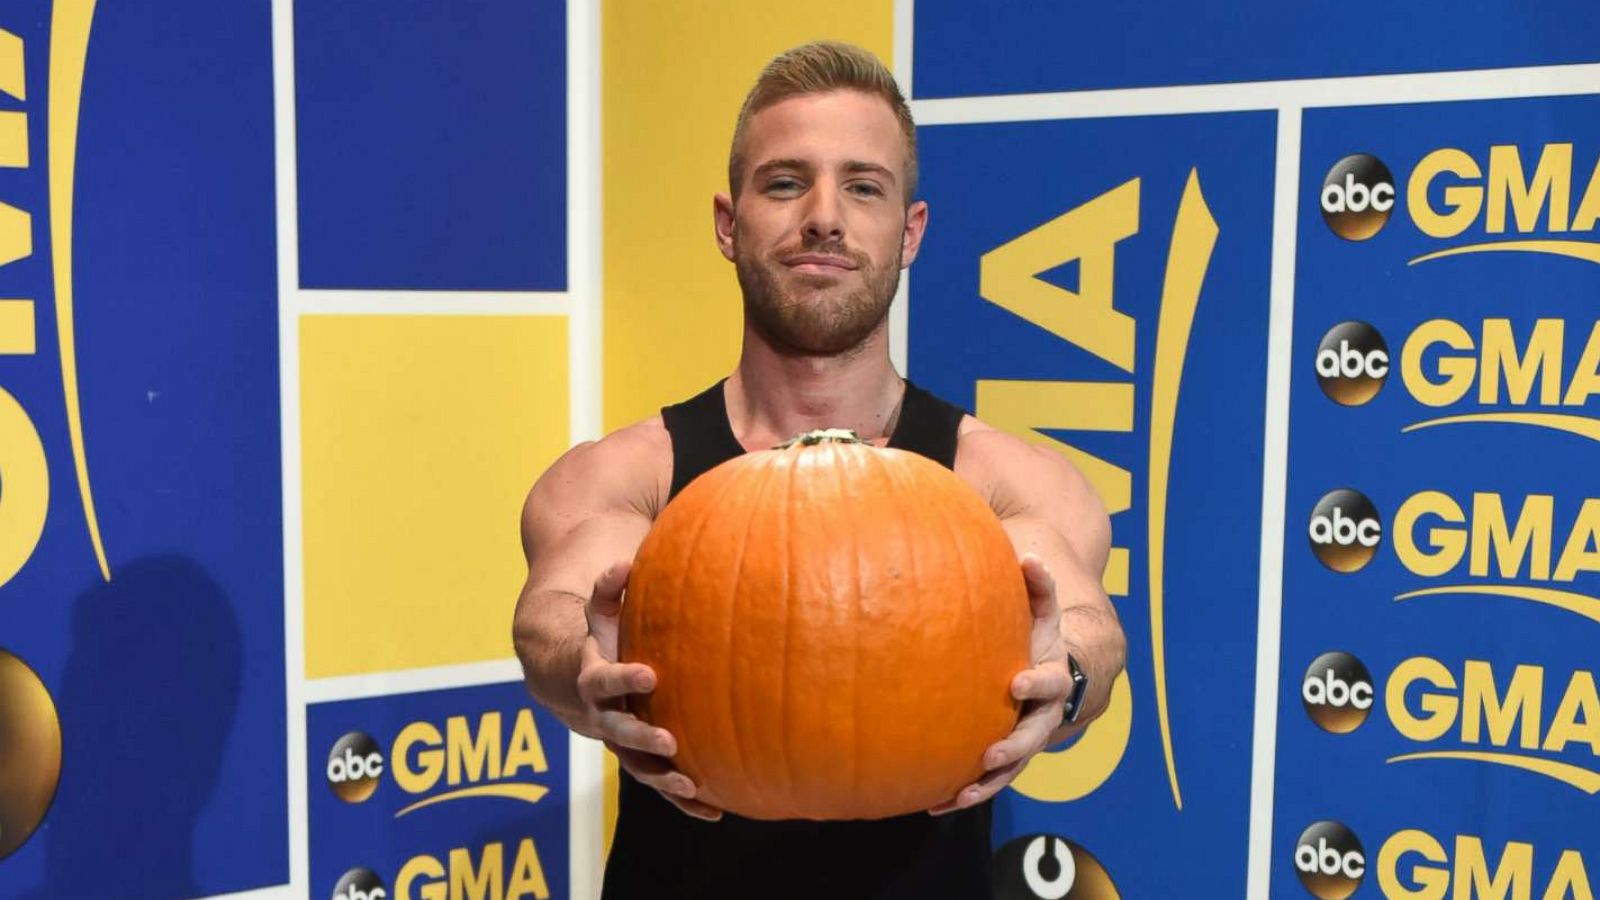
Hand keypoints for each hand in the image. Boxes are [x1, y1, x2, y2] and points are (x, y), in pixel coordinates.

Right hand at [576, 560, 722, 820]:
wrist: (574, 679)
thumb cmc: (600, 637)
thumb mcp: (599, 611)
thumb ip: (608, 587)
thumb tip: (624, 563)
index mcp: (593, 678)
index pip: (603, 680)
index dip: (624, 678)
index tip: (650, 675)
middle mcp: (602, 716)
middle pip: (617, 733)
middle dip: (642, 739)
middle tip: (670, 742)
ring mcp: (620, 742)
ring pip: (637, 768)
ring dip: (664, 780)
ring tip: (694, 786)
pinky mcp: (639, 759)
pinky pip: (659, 784)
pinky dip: (683, 801)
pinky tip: (715, 811)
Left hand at [930, 554, 1070, 815]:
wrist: (1054, 670)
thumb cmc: (1038, 633)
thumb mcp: (1043, 608)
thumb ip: (1038, 584)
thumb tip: (1027, 556)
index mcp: (1053, 678)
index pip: (1051, 683)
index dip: (1037, 685)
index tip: (1016, 683)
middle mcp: (1043, 714)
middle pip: (1035, 736)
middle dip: (1015, 745)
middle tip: (991, 752)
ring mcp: (1025, 739)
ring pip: (1012, 768)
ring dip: (990, 782)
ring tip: (963, 793)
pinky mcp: (1004, 757)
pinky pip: (987, 781)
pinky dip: (964, 794)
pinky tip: (933, 805)